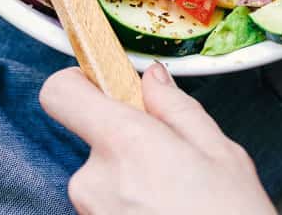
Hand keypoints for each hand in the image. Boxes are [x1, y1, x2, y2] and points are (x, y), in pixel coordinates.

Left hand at [40, 63, 276, 214]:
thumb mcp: (221, 153)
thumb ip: (176, 108)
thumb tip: (152, 80)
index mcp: (124, 143)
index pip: (61, 93)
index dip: (78, 81)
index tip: (103, 83)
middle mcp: (94, 181)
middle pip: (93, 138)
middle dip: (126, 142)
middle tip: (171, 160)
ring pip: (103, 177)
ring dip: (130, 179)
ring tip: (173, 197)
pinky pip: (106, 207)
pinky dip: (130, 207)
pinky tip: (163, 214)